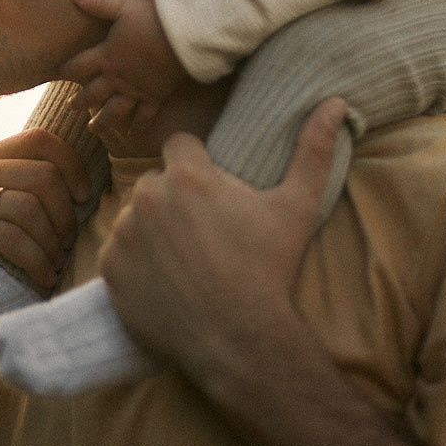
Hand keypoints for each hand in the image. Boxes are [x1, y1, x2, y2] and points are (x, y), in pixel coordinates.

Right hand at [0, 128, 91, 308]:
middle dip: (66, 213)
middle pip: (43, 174)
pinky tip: (43, 277)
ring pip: (30, 207)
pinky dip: (37, 260)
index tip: (83, 197)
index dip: (72, 165)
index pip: (40, 139)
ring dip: (53, 242)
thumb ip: (16, 189)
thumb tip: (79, 185)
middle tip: (68, 243)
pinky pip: (12, 238)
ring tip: (55, 264)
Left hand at [63, 0, 190, 136]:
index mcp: (106, 56)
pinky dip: (138, 126)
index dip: (66, 70)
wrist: (183, 37)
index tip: (58, 73)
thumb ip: (98, 3)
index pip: (78, 66)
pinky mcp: (155, 97)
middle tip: (69, 109)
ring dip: (102, 122)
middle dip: (80, 102)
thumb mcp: (123, 7)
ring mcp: (136, 90)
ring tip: (93, 130)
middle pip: (92, 94)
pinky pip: (144, 116)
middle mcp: (117, 78)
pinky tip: (132, 135)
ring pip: (114, 111)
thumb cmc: (152, 19)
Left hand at [99, 97, 344, 386]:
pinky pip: (118, 253)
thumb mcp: (297, 208)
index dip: (197, 165)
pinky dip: (135, 263)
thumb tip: (335, 103)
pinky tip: (165, 281)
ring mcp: (125, 233)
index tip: (213, 193)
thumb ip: (312, 150)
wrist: (239, 342)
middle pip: (158, 182)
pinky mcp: (110, 268)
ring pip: (137, 217)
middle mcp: (148, 196)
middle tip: (204, 234)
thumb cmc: (269, 271)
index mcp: (187, 174)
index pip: (180, 145)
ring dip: (154, 230)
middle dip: (175, 200)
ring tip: (186, 260)